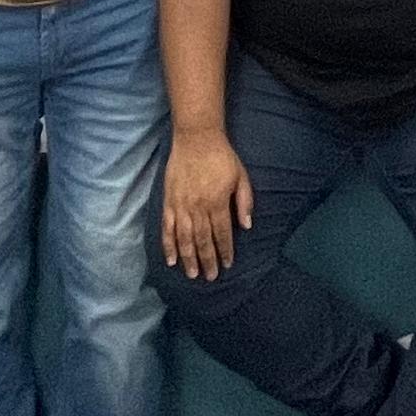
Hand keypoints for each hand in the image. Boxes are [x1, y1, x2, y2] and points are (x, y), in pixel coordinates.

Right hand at [163, 134, 253, 279]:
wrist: (196, 138)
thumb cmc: (221, 157)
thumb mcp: (241, 176)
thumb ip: (244, 202)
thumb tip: (247, 226)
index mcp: (217, 202)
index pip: (222, 233)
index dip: (225, 251)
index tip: (228, 265)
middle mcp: (198, 208)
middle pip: (203, 241)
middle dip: (208, 261)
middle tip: (211, 277)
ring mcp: (181, 206)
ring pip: (185, 239)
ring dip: (189, 259)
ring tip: (193, 275)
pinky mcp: (169, 202)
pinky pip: (168, 228)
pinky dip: (169, 245)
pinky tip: (172, 259)